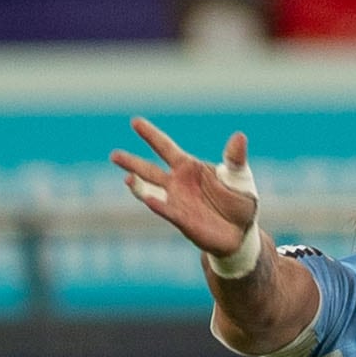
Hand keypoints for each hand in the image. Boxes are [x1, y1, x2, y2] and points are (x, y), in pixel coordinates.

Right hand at [108, 118, 258, 264]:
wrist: (241, 233)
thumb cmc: (239, 202)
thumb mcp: (239, 177)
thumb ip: (235, 158)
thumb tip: (240, 136)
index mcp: (189, 167)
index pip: (165, 147)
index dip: (150, 135)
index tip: (135, 122)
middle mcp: (177, 183)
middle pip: (149, 170)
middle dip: (132, 163)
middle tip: (114, 155)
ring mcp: (176, 202)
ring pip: (151, 191)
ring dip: (138, 186)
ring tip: (127, 179)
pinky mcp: (182, 220)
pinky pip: (167, 210)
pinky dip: (158, 204)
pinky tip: (148, 198)